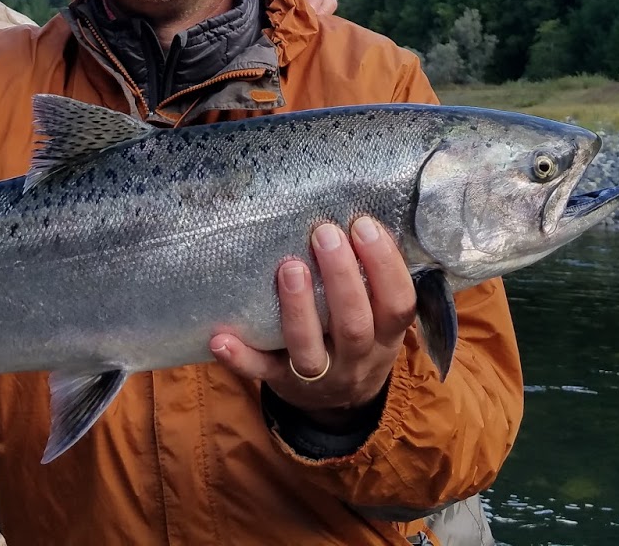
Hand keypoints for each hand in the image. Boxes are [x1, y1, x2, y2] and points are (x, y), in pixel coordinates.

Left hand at [209, 216, 413, 428]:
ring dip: (298, 309)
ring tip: (289, 267)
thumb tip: (365, 215)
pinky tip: (221, 338)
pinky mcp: (280, 381)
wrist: (339, 403)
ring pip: (309, 349)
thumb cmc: (359, 336)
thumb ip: (375, 278)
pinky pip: (260, 373)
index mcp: (386, 336)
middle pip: (354, 325)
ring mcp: (317, 375)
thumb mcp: (380, 316)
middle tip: (324, 233)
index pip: (397, 304)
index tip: (364, 225)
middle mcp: (356, 359)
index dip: (385, 266)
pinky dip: (240, 358)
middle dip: (341, 278)